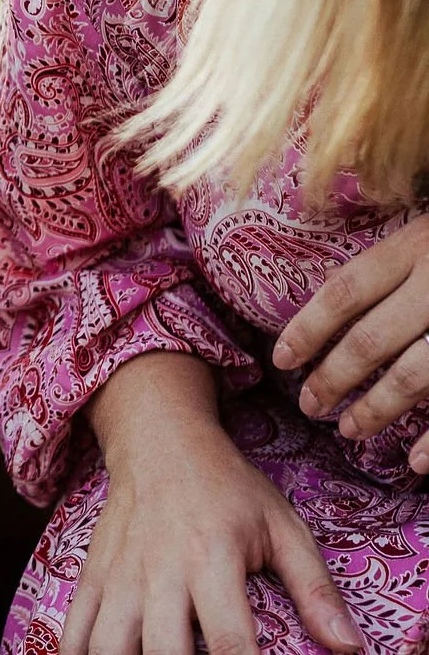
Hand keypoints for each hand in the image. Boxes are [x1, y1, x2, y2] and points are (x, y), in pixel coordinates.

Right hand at [65, 353, 362, 654]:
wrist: (159, 440)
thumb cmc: (227, 486)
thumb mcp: (282, 527)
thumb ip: (315, 589)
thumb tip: (349, 647)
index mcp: (212, 558)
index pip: (228, 640)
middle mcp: (161, 570)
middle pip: (163, 651)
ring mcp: (121, 573)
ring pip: (109, 644)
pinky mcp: (94, 573)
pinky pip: (74, 626)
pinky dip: (77, 652)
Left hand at [275, 211, 428, 467]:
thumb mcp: (428, 234)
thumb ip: (392, 266)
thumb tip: (331, 305)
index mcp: (416, 246)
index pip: (345, 292)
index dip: (308, 328)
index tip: (281, 360)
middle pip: (373, 339)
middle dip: (334, 378)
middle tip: (309, 406)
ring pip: (418, 375)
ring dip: (378, 409)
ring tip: (350, 430)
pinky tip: (417, 461)